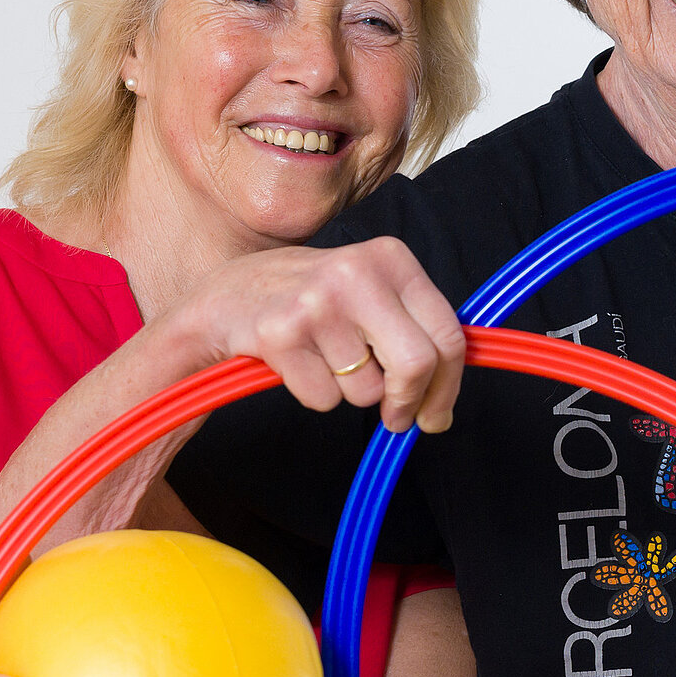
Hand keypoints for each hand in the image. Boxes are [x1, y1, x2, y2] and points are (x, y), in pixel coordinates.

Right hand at [169, 237, 466, 432]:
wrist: (225, 297)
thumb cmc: (309, 300)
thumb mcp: (369, 290)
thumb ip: (414, 327)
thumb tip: (449, 390)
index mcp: (390, 258)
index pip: (447, 334)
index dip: (449, 386)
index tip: (438, 413)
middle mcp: (357, 272)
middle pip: (417, 364)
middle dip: (410, 403)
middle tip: (397, 418)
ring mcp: (317, 302)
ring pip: (367, 390)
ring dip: (350, 392)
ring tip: (325, 360)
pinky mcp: (281, 334)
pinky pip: (324, 399)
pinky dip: (314, 395)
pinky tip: (297, 363)